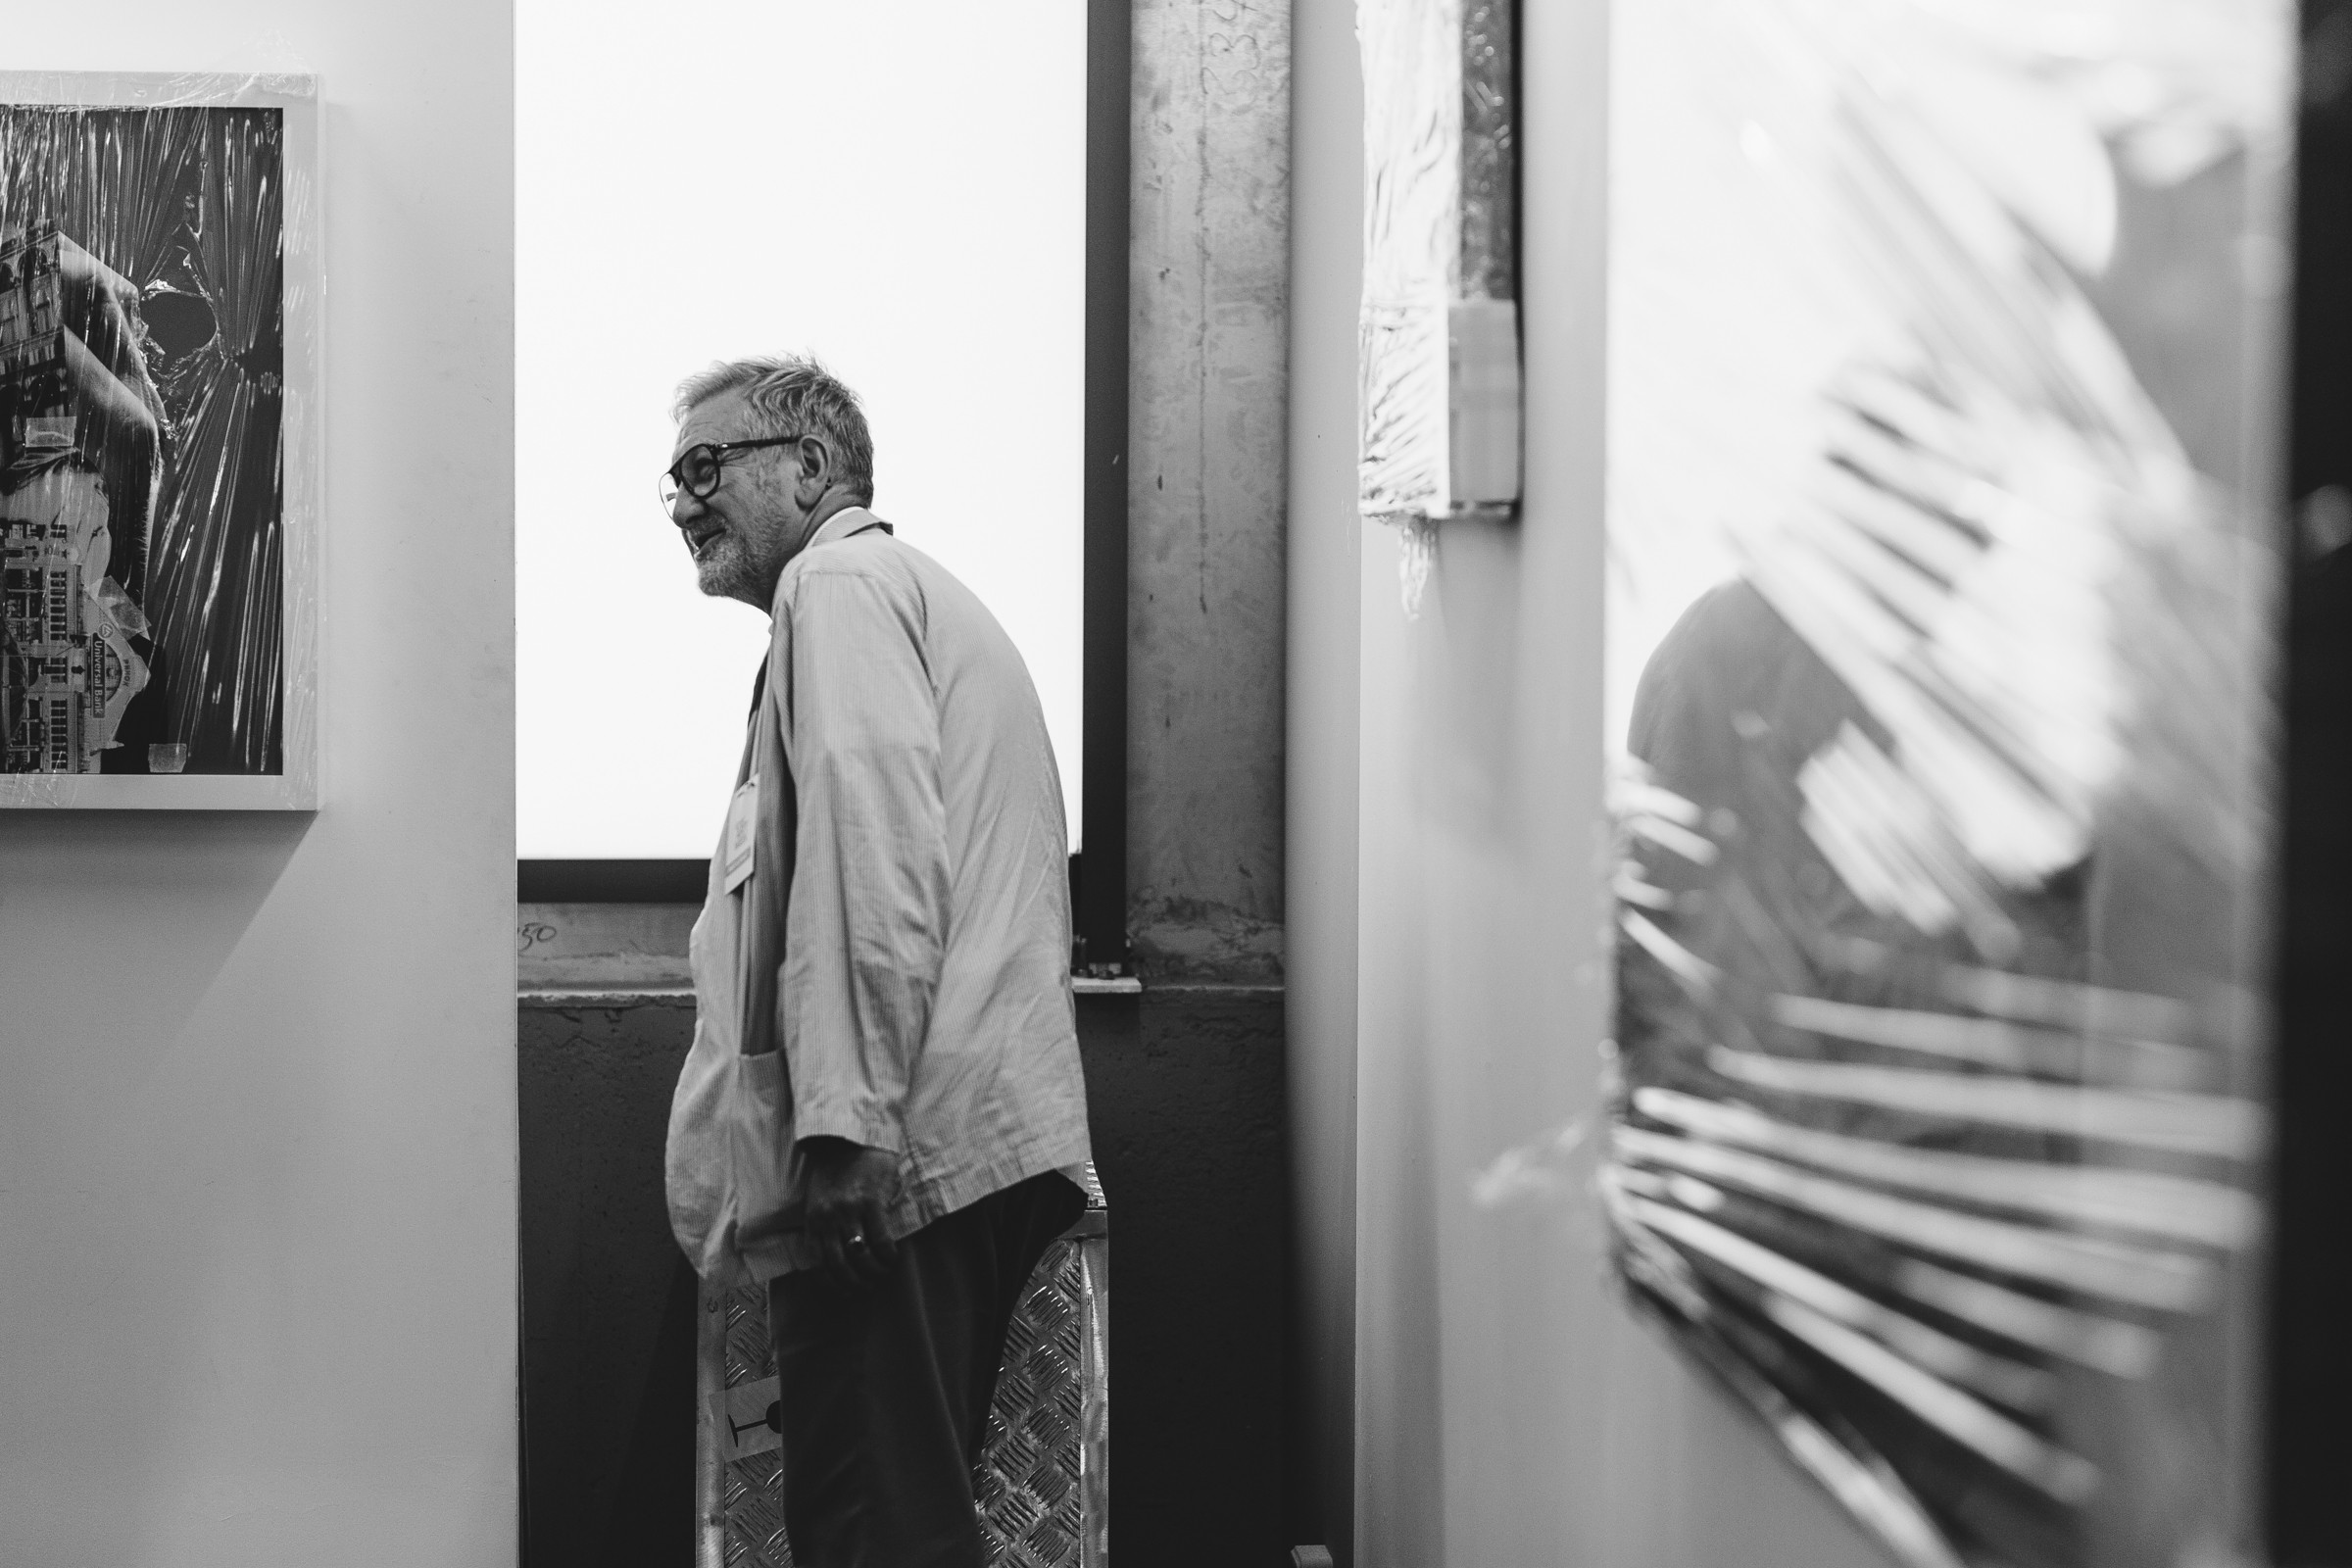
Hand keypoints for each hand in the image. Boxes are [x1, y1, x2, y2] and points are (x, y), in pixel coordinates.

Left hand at [799, 1136, 900, 1287]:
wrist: (852, 1140)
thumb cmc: (837, 1172)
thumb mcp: (819, 1201)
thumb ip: (824, 1227)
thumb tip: (837, 1260)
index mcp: (813, 1220)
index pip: (819, 1264)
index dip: (834, 1284)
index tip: (848, 1292)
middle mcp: (828, 1218)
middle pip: (840, 1265)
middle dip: (856, 1283)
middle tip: (870, 1286)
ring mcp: (849, 1210)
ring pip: (861, 1257)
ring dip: (874, 1272)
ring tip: (883, 1274)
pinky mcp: (871, 1202)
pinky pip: (881, 1240)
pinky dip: (887, 1255)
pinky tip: (893, 1258)